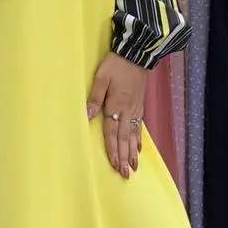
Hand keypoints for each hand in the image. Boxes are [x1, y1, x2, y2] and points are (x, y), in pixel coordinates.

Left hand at [86, 52, 146, 178]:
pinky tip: (139, 147)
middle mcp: (127, 111)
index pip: (113, 133)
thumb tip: (87, 116)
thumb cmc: (116, 65)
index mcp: (116, 105)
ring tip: (134, 167)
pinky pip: (139, 126)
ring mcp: (135, 109)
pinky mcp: (139, 105)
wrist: (137, 54)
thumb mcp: (101, 78)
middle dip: (124, 157)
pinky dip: (139, 139)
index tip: (115, 166)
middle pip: (124, 138)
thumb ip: (94, 97)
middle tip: (126, 174)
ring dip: (133, 152)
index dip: (113, 150)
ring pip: (133, 135)